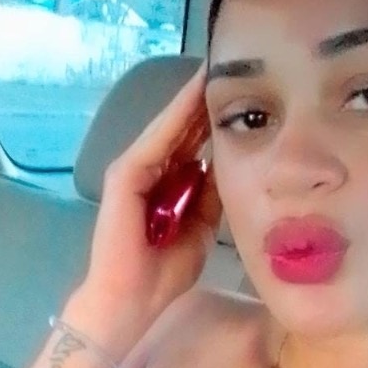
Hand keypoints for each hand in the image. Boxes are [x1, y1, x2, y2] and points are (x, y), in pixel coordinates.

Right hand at [77, 62, 221, 332]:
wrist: (130, 301)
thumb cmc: (163, 276)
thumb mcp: (200, 230)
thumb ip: (209, 198)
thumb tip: (225, 165)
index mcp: (165, 188)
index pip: (192, 146)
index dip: (212, 122)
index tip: (241, 96)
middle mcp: (147, 173)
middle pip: (180, 130)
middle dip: (203, 101)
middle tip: (230, 66)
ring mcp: (133, 170)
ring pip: (168, 128)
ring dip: (191, 100)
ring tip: (215, 69)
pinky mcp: (126, 174)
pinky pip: (157, 141)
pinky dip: (176, 117)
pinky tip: (195, 95)